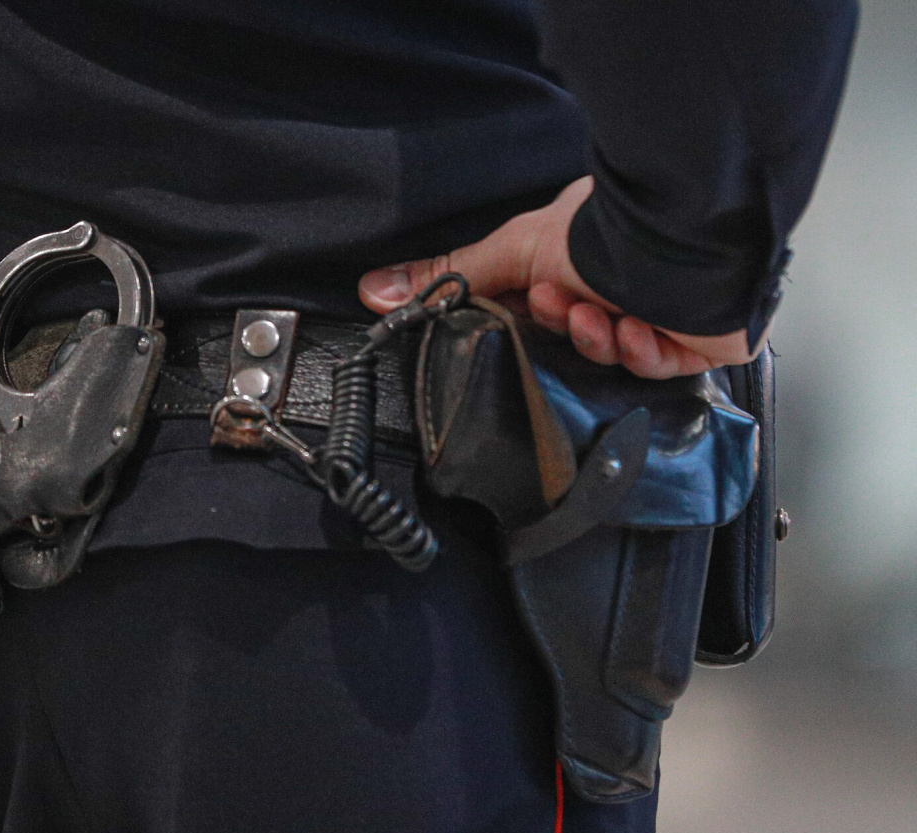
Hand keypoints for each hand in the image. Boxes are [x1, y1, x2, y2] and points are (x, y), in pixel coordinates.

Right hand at [358, 177, 767, 378]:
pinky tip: (637, 324)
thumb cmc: (606, 232)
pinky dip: (640, 349)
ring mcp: (659, 309)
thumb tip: (375, 289)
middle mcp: (620, 279)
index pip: (540, 300)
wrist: (682, 245)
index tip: (520, 308)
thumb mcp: (512, 250)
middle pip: (573, 331)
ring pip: (610, 350)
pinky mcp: (692, 340)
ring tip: (596, 310)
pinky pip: (656, 364)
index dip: (527, 314)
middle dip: (561, 323)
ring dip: (596, 334)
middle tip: (559, 305)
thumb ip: (449, 275)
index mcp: (580, 255)